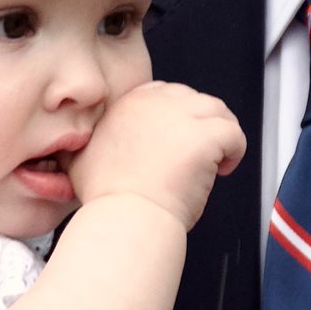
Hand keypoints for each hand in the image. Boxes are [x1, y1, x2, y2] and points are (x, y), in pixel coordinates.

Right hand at [71, 80, 245, 229]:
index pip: (164, 93)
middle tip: (197, 154)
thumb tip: (75, 146)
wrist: (125, 216)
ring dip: (220, 134)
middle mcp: (157, 102)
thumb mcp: (79, 159)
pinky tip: (223, 170)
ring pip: (218, 111)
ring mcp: (182, 117)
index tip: (176, 141)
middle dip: (199, 124)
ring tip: (215, 160)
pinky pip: (234, 133)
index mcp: (130, 103)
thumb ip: (81, 144)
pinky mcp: (205, 136)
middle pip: (194, 99)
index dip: (176, 117)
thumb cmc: (108, 199)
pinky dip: (235, 151)